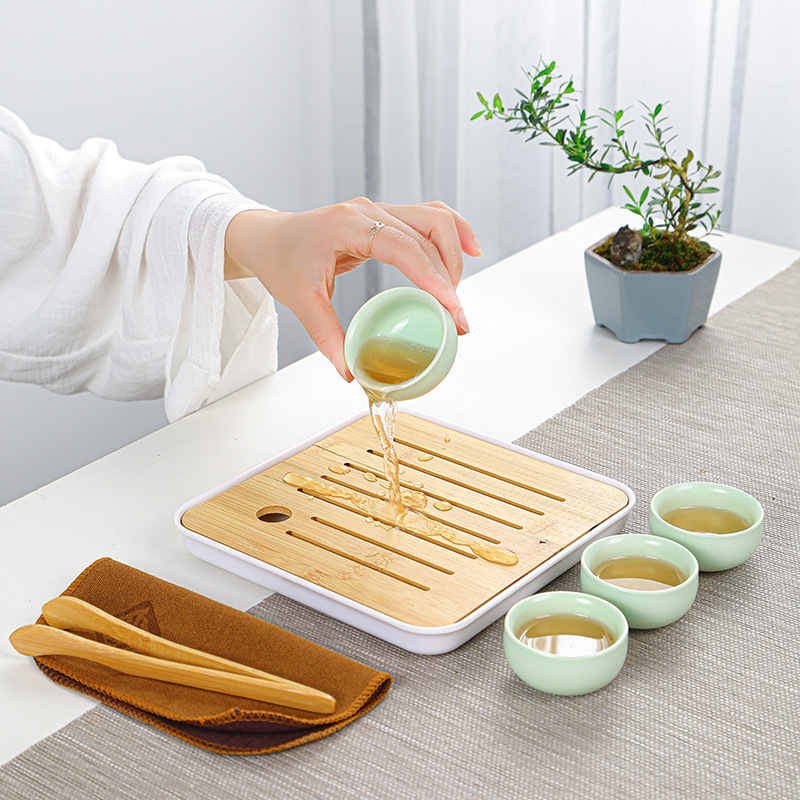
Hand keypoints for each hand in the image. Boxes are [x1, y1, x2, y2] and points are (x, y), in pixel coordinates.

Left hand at [223, 197, 480, 380]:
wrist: (268, 238)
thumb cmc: (281, 262)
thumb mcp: (300, 301)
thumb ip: (326, 335)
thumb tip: (349, 371)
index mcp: (347, 225)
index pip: (402, 246)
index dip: (431, 275)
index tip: (451, 305)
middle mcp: (368, 211)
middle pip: (428, 229)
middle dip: (450, 273)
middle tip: (457, 316)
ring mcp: (379, 211)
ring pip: (435, 218)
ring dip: (454, 254)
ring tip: (457, 295)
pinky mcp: (385, 218)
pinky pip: (428, 217)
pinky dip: (452, 233)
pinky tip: (470, 250)